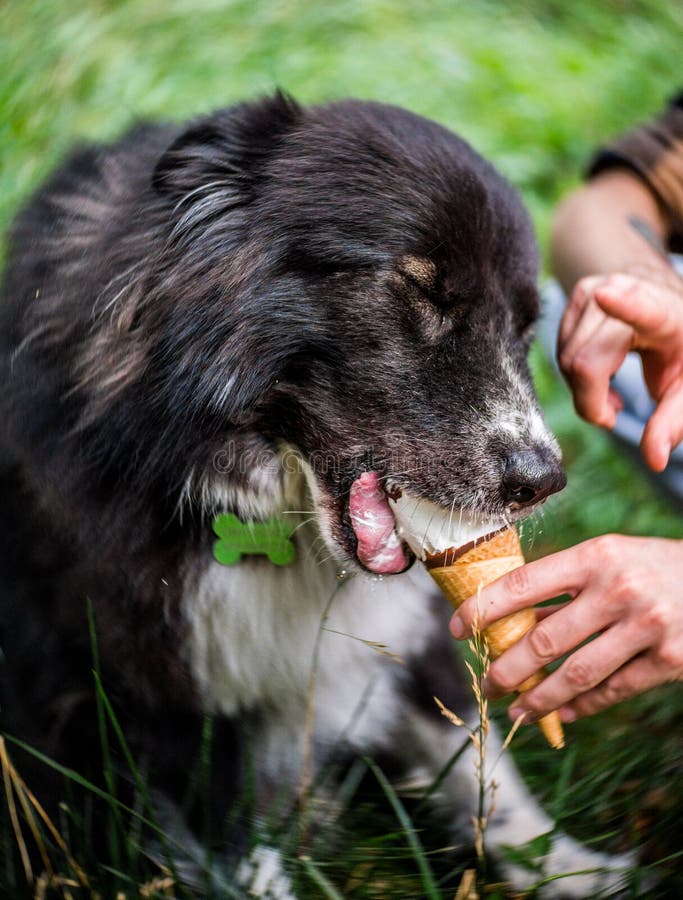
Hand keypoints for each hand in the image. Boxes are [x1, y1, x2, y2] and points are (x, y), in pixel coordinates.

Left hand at [449, 534, 682, 722]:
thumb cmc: (649, 566)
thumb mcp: (608, 559)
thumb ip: (565, 587)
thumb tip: (510, 622)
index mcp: (595, 557)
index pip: (524, 584)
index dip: (484, 609)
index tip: (456, 627)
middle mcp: (618, 590)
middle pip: (545, 640)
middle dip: (506, 669)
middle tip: (485, 685)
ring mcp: (647, 627)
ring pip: (576, 675)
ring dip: (538, 699)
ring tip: (515, 711)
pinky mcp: (670, 659)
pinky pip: (614, 691)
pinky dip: (582, 707)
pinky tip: (561, 715)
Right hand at [558, 270, 682, 470]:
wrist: (666, 306)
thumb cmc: (679, 350)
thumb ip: (672, 422)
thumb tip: (655, 460)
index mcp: (664, 315)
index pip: (642, 310)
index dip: (623, 305)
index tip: (605, 295)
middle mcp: (626, 293)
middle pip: (584, 362)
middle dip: (592, 400)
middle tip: (615, 410)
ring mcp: (596, 291)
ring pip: (566, 360)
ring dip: (583, 388)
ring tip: (611, 390)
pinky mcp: (576, 295)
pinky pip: (559, 351)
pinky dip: (575, 374)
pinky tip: (599, 371)